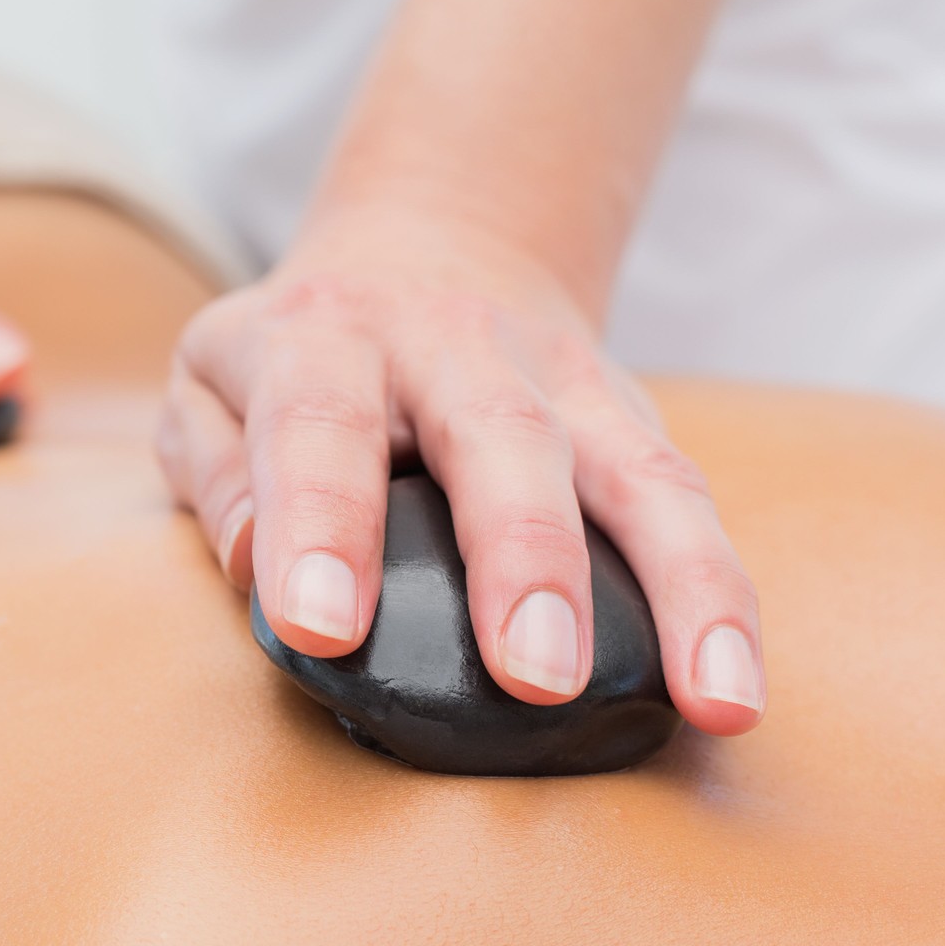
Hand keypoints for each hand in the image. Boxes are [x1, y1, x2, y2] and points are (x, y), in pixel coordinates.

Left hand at [158, 210, 764, 734]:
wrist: (429, 248)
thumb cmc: (295, 359)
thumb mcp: (209, 384)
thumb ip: (217, 474)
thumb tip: (254, 568)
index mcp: (325, 337)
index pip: (319, 425)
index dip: (319, 524)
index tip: (319, 627)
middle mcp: (453, 347)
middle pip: (502, 437)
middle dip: (524, 555)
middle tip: (534, 676)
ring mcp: (562, 379)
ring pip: (638, 471)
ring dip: (682, 585)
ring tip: (711, 697)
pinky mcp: (632, 420)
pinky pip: (687, 502)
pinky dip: (722, 594)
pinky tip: (735, 686)